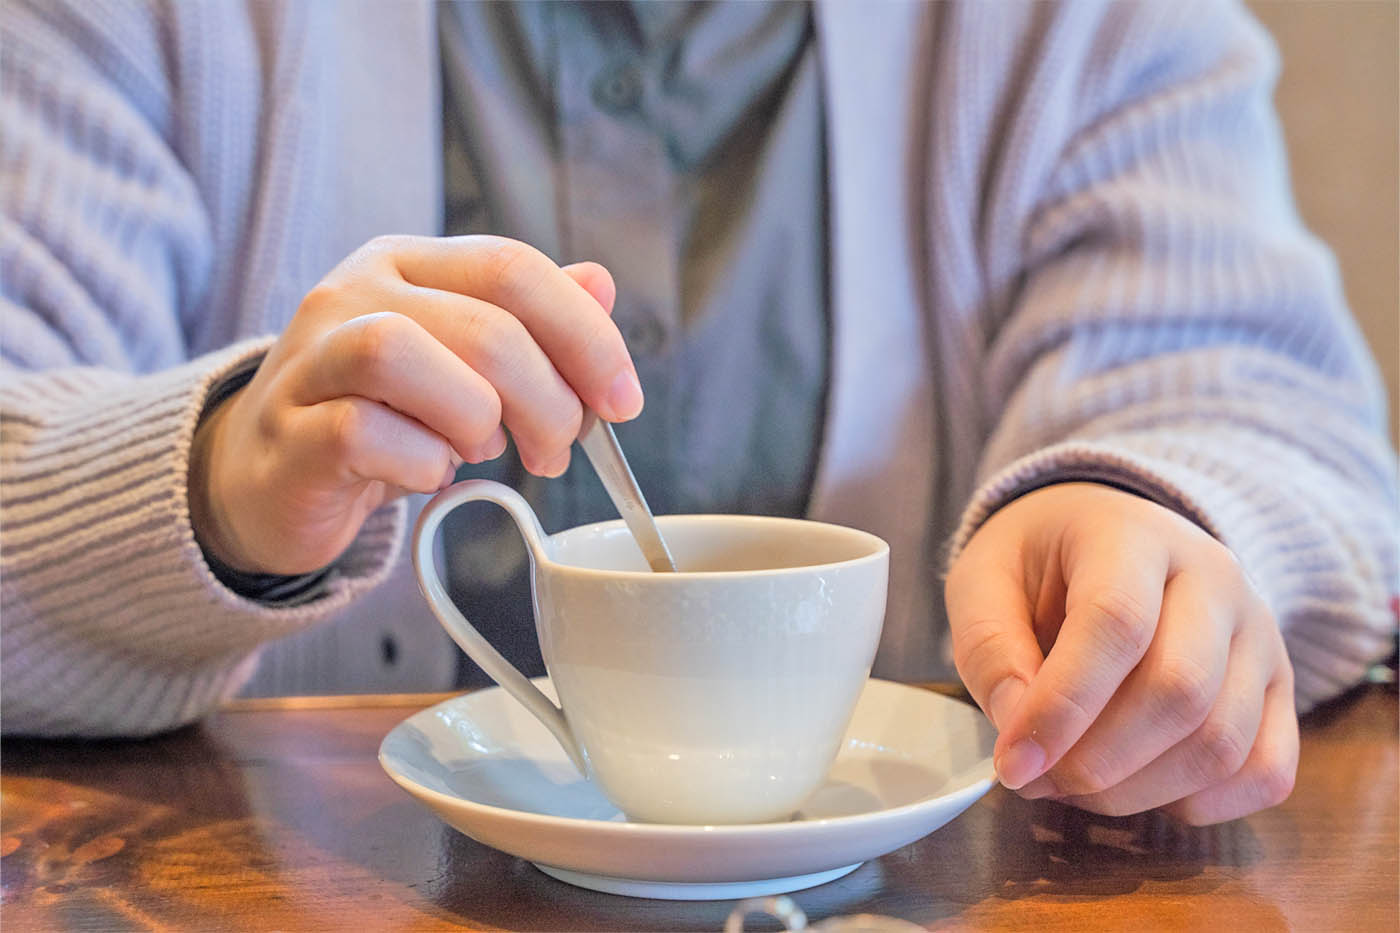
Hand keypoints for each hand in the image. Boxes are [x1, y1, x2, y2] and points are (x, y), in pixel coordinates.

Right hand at [188, 235, 637, 574]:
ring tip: (484, 452)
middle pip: (483, 323)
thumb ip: (529, 321)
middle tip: (557, 450)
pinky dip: (421, 462)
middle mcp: (353, 292)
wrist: (271, 475)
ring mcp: (310, 358)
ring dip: (477, 418)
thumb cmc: (384, 414)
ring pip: (404, 353)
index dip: (587, 336)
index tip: (624, 401)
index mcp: (407, 261)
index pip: (514, 268)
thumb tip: (601, 284)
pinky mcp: (290, 431)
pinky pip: (363, 432)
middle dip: (549, 400)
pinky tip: (430, 473)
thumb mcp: (462, 359)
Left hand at [945, 482, 1297, 824]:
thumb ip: (991, 654)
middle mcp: (1215, 577)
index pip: (1117, 623)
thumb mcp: (982, 582)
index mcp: (1132, 535)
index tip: (1013, 764)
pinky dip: (1204, 804)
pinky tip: (1140, 791)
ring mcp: (1260, 632)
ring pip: (1222, 741)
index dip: (1063, 707)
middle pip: (1179, 690)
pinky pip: (1267, 767)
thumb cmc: (1038, 563)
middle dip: (1096, 761)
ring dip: (1138, 790)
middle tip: (1034, 780)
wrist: (1106, 535)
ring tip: (1071, 785)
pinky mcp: (1280, 685)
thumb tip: (1022, 742)